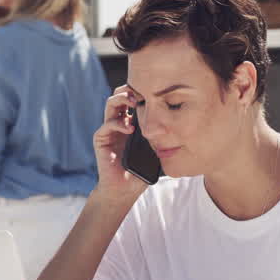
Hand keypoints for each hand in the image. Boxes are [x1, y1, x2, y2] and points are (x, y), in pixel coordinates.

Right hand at [93, 86, 149, 200]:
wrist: (123, 190)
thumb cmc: (139, 172)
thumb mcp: (154, 152)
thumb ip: (159, 138)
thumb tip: (178, 124)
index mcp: (130, 123)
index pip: (132, 100)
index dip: (140, 92)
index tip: (154, 91)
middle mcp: (118, 123)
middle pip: (119, 96)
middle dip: (129, 90)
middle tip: (142, 93)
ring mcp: (108, 130)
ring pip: (110, 105)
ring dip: (122, 100)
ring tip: (134, 103)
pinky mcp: (101, 140)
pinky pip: (106, 125)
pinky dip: (118, 123)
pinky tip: (129, 129)